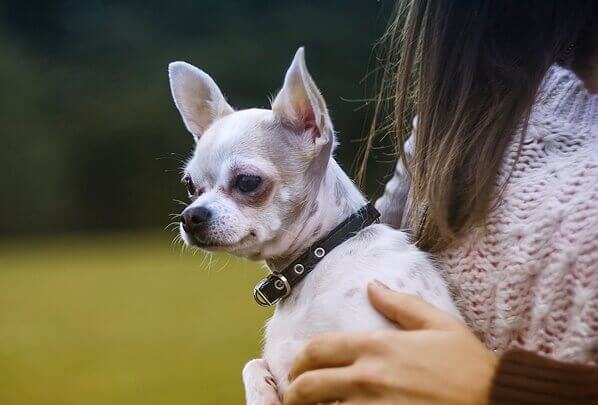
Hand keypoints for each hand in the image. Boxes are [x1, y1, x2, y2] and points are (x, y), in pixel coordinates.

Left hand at [284, 281, 497, 404]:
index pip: (320, 349)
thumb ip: (400, 304)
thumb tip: (372, 287)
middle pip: (310, 386)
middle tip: (294, 395)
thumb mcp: (439, 324)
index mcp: (377, 347)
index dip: (301, 359)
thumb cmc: (468, 365)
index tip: (297, 368)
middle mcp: (367, 378)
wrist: (495, 404)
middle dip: (294, 392)